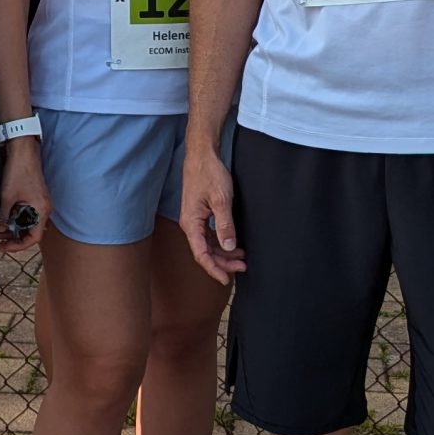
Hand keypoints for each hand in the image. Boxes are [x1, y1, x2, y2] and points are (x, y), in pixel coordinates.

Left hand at [0, 139, 48, 253]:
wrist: (22, 150)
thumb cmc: (18, 171)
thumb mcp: (7, 197)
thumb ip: (3, 217)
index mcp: (42, 210)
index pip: (33, 238)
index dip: (18, 246)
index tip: (3, 247)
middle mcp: (43, 209)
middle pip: (30, 232)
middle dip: (14, 237)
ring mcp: (39, 203)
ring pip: (27, 223)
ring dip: (13, 228)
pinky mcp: (33, 197)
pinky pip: (26, 214)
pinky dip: (15, 218)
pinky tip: (3, 219)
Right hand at [177, 143, 245, 284]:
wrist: (202, 154)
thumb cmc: (209, 173)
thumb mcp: (221, 200)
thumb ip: (225, 225)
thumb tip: (229, 247)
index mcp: (191, 223)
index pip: (201, 254)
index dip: (214, 269)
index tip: (226, 280)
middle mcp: (190, 224)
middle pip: (205, 252)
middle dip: (223, 262)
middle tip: (242, 267)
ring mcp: (195, 219)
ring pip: (208, 244)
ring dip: (224, 253)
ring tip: (242, 258)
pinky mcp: (201, 213)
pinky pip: (209, 234)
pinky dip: (222, 242)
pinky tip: (234, 244)